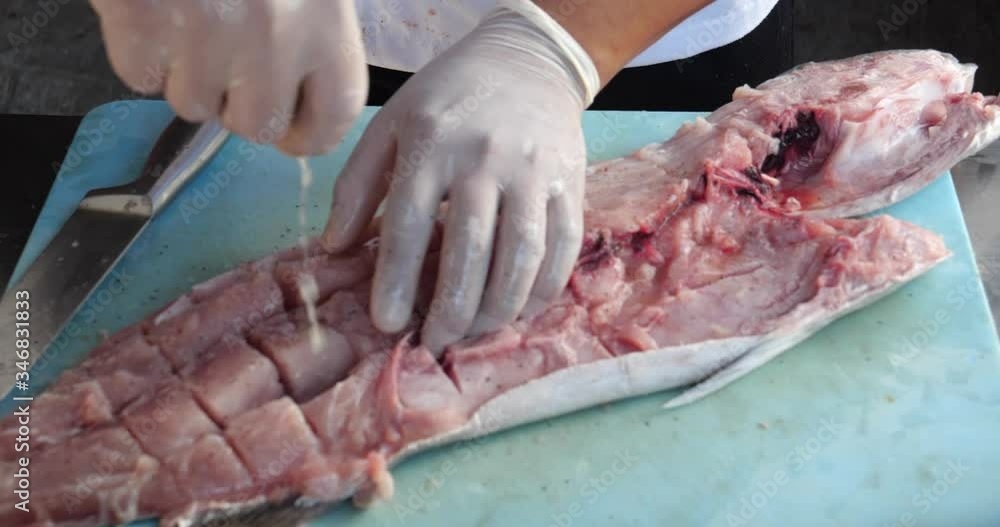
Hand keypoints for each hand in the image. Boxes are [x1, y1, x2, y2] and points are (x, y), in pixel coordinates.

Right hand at [90, 0, 367, 155]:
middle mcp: (274, 34)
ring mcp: (205, 32)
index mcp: (325, 18)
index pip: (336, 115)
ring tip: (188, 19)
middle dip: (237, 105)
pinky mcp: (142, 23)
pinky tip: (155, 12)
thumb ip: (315, 32)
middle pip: (256, 125)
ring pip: (193, 104)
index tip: (292, 131)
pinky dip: (141, 53)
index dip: (311, 133)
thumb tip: (305, 99)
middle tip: (226, 63)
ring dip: (187, 73)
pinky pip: (140, 78)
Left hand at [322, 2, 598, 351]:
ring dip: (498, 307)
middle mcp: (486, 159)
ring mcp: (534, 172)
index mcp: (433, 144)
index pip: (411, 224)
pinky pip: (562, 246)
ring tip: (474, 335)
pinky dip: (543, 288)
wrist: (526, 62)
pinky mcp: (570, 182)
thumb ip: (358, 186)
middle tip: (434, 342)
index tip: (388, 323)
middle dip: (452, 309)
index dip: (398, 281)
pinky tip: (520, 311)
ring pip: (522, 255)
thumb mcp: (390, 126)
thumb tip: (333, 248)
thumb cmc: (447, 98)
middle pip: (472, 249)